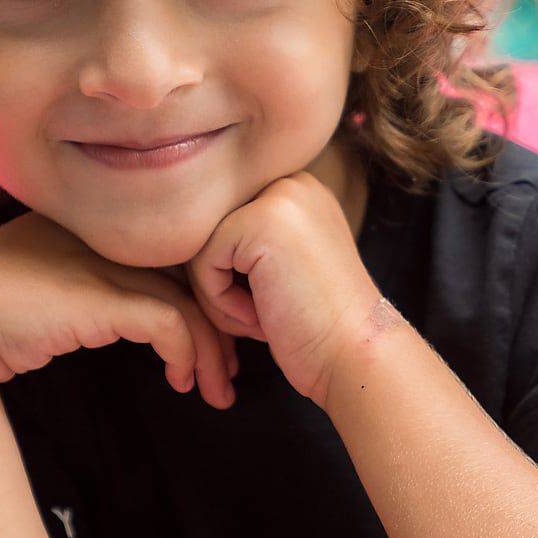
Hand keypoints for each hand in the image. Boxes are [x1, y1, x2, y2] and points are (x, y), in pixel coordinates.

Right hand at [0, 207, 239, 408]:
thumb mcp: (58, 295)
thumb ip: (100, 293)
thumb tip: (154, 322)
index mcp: (94, 224)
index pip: (172, 252)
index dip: (201, 295)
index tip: (214, 340)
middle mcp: (103, 233)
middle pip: (191, 273)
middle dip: (221, 324)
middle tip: (231, 371)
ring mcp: (100, 260)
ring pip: (188, 300)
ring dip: (211, 351)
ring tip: (217, 390)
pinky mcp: (97, 295)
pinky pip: (169, 322)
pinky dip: (186, 353)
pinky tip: (180, 381)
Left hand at [181, 163, 391, 405]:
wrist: (356, 355)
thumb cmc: (318, 327)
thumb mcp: (284, 267)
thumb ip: (246, 241)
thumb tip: (180, 234)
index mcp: (298, 189)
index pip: (225, 223)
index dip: (232, 274)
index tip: (270, 304)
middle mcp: (290, 181)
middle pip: (209, 231)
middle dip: (222, 283)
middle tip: (261, 315)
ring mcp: (278, 197)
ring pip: (200, 246)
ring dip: (219, 296)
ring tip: (261, 317)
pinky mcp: (259, 223)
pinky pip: (203, 262)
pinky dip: (221, 302)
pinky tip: (261, 318)